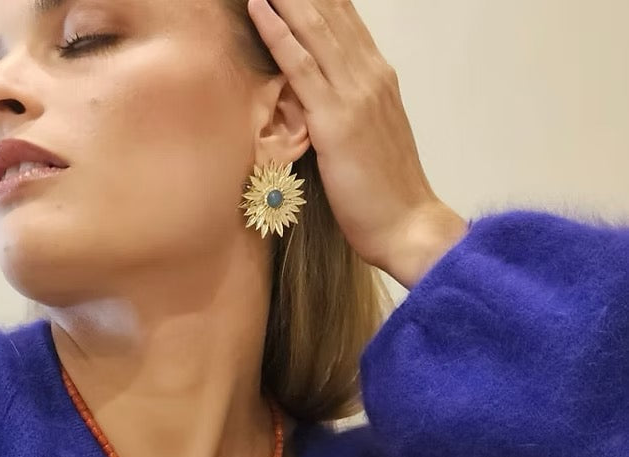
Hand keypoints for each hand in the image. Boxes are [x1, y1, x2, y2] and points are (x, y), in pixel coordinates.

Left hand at [248, 0, 467, 288]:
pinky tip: (261, 7)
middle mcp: (371, 74)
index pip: (344, 20)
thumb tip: (317, 95)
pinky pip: (302, 66)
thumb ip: (347, 106)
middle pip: (330, 13)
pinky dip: (279, 34)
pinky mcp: (337, 119)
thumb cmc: (383, 190)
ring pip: (315, 29)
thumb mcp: (367, 135)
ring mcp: (356, 94)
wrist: (408, 224)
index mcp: (378, 76)